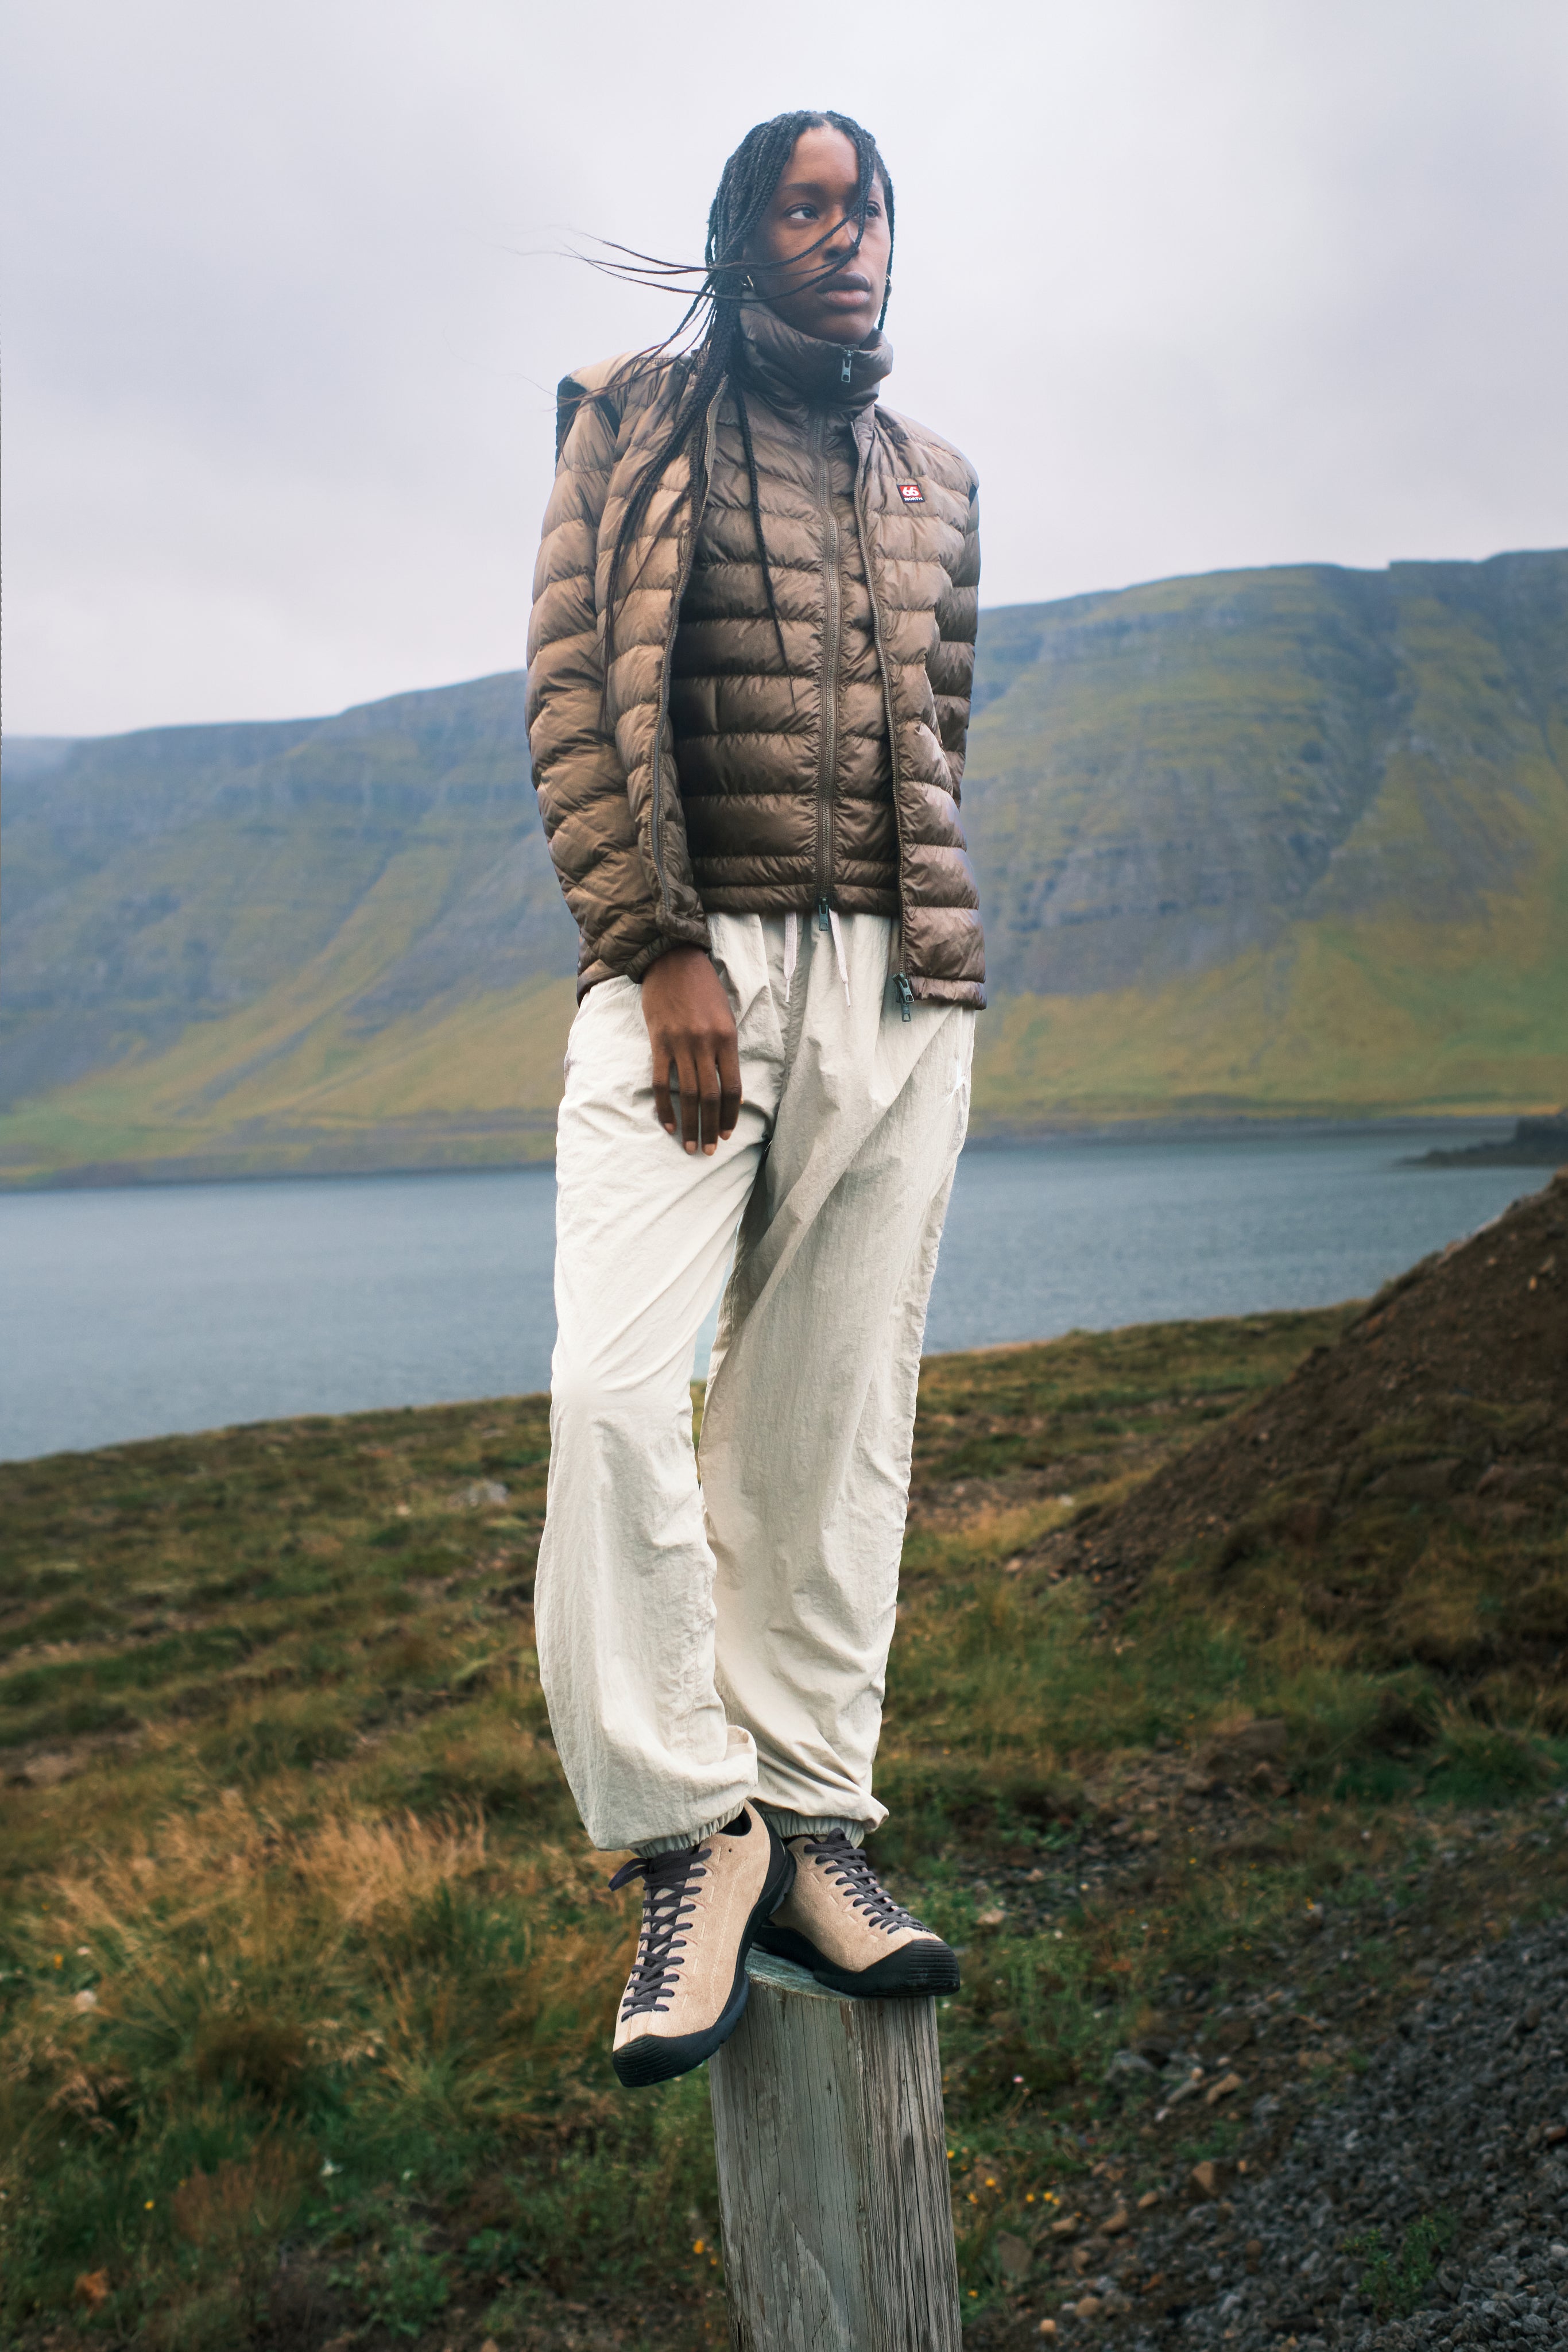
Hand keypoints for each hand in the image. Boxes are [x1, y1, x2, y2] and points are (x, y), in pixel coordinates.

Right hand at [641, 946, 741, 1153]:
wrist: (673, 960)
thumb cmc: (703, 988)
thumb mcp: (725, 1015)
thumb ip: (726, 1051)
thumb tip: (730, 1090)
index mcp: (727, 1038)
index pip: (732, 1088)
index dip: (729, 1115)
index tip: (727, 1133)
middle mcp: (705, 1044)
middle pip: (709, 1097)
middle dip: (710, 1128)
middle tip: (708, 1150)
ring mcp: (680, 1044)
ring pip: (686, 1095)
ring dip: (688, 1124)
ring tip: (689, 1145)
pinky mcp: (658, 1042)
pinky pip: (660, 1082)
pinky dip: (663, 1107)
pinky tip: (667, 1124)